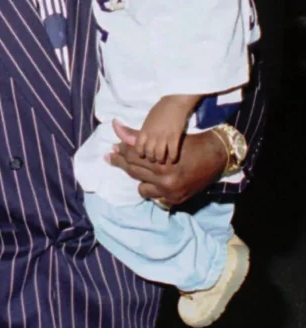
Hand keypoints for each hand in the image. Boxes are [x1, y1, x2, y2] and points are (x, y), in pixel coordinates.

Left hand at [109, 119, 226, 205]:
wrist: (217, 156)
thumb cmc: (190, 142)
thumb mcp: (165, 137)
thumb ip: (139, 135)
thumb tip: (116, 128)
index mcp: (162, 161)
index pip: (132, 156)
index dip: (121, 150)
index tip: (113, 147)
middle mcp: (165, 179)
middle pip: (133, 171)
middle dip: (120, 162)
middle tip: (111, 157)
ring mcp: (170, 191)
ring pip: (141, 187)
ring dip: (137, 178)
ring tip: (134, 169)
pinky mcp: (176, 199)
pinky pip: (154, 196)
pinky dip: (151, 188)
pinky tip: (149, 181)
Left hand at [136, 95, 198, 162]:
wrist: (174, 102)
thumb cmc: (160, 109)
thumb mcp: (148, 120)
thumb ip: (145, 131)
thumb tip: (140, 140)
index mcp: (144, 130)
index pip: (138, 147)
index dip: (140, 153)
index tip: (143, 155)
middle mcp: (152, 135)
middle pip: (148, 153)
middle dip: (150, 158)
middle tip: (154, 160)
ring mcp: (163, 137)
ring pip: (159, 155)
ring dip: (160, 160)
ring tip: (162, 161)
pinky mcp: (175, 137)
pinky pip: (172, 152)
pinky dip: (172, 158)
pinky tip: (173, 159)